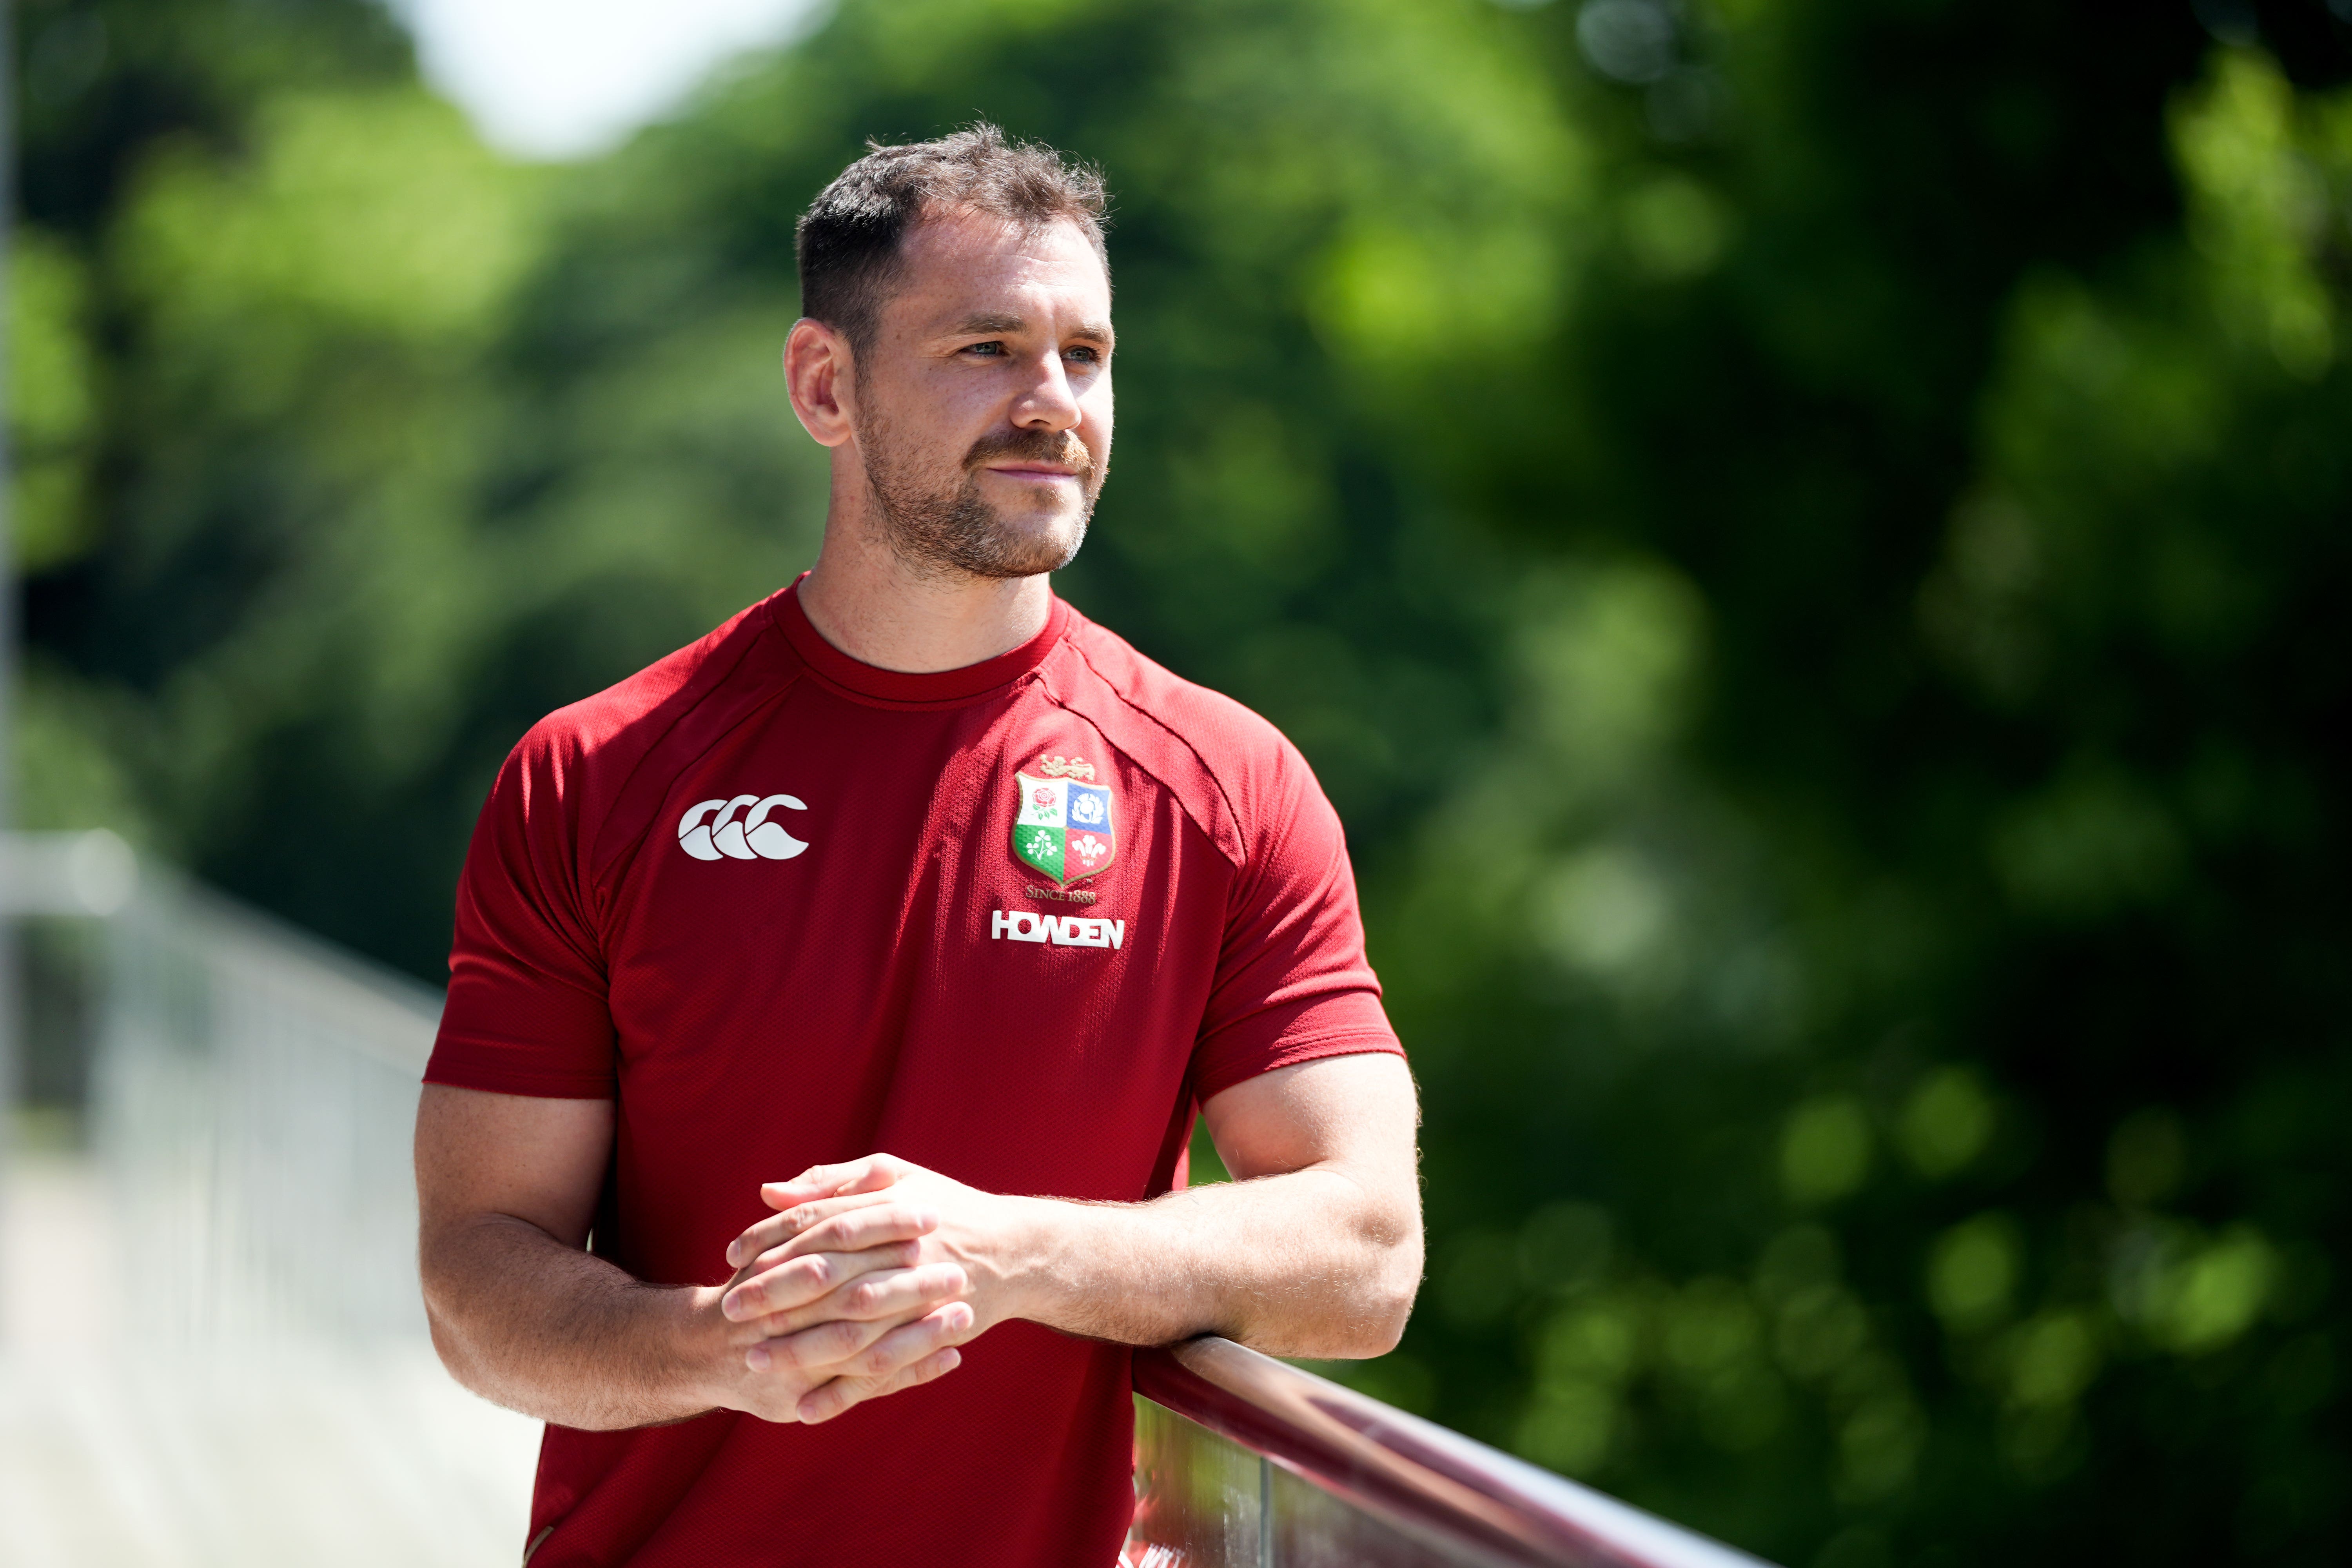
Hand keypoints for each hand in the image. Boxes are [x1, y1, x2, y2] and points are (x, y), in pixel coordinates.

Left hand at [723, 1154, 1033, 1421]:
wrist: (1016, 1251)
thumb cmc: (947, 1207)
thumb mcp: (897, 1175)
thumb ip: (832, 1181)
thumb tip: (770, 1191)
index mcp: (892, 1208)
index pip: (822, 1222)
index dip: (774, 1237)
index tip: (732, 1256)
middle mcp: (905, 1253)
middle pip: (831, 1275)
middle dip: (777, 1295)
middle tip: (729, 1311)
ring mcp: (921, 1299)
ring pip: (853, 1329)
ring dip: (802, 1348)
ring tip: (755, 1361)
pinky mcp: (932, 1337)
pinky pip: (883, 1371)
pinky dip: (844, 1394)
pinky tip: (806, 1409)